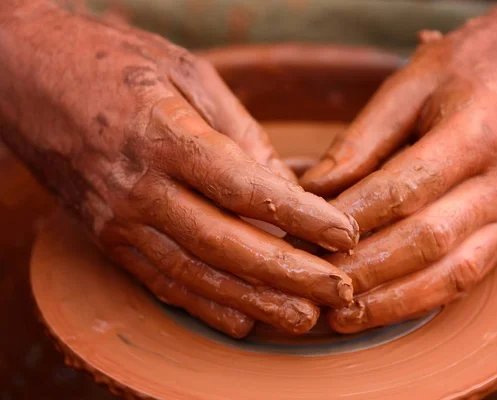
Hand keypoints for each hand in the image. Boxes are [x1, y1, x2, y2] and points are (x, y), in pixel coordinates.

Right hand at [0, 2, 358, 336]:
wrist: (27, 77)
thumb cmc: (115, 65)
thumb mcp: (188, 77)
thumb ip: (241, 135)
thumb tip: (287, 189)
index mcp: (164, 137)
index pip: (244, 190)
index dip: (300, 218)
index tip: (343, 234)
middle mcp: (139, 188)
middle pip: (225, 244)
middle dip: (288, 274)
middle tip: (337, 291)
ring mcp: (118, 220)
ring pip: (195, 274)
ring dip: (253, 302)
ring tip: (302, 318)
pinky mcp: (108, 239)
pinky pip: (160, 281)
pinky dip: (204, 306)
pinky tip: (243, 322)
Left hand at [300, 0, 496, 332]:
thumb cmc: (468, 71)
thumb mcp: (411, 83)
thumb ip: (363, 138)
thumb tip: (313, 190)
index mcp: (479, 132)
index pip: (406, 186)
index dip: (354, 216)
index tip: (306, 234)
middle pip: (428, 239)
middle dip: (366, 268)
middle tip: (314, 281)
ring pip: (450, 274)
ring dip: (391, 301)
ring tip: (341, 316)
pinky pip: (465, 281)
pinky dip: (419, 302)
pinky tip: (379, 311)